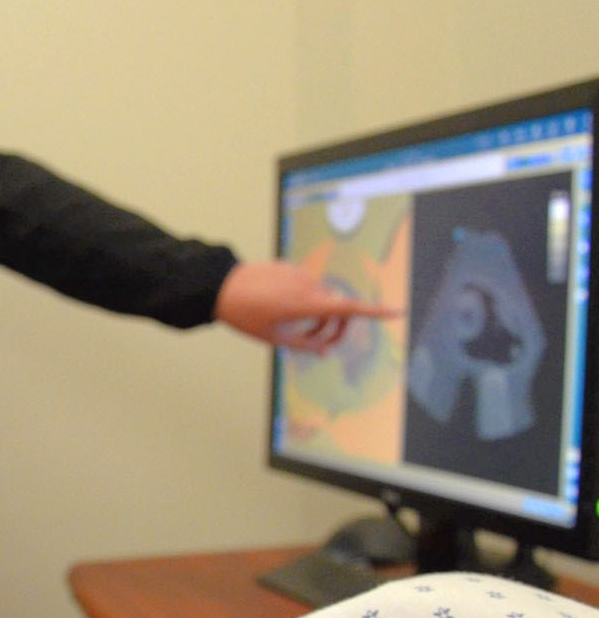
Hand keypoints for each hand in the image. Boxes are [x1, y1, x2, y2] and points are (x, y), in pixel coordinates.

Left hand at [213, 260, 401, 352]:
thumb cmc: (245, 315)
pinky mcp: (292, 267)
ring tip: (296, 331)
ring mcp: (300, 274)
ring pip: (322, 298)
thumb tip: (325, 350)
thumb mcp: (273, 337)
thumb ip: (304, 344)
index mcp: (305, 304)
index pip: (349, 308)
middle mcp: (308, 285)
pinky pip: (308, 287)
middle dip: (335, 328)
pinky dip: (306, 301)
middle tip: (320, 345)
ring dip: (318, 316)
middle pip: (338, 308)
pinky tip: (281, 308)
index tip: (397, 312)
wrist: (220, 285)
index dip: (375, 311)